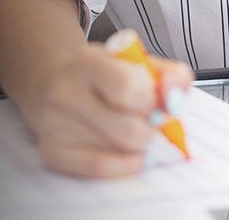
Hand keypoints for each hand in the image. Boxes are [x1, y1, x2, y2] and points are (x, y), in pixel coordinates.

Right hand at [25, 41, 193, 177]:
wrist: (54, 78)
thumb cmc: (102, 71)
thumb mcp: (135, 60)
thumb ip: (168, 73)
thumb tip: (177, 95)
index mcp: (88, 61)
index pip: (129, 88)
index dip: (154, 100)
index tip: (159, 100)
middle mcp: (65, 92)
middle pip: (128, 129)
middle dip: (150, 127)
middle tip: (150, 118)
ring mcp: (55, 124)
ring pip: (118, 150)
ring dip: (138, 144)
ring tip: (132, 126)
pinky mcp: (52, 151)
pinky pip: (98, 168)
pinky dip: (123, 164)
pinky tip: (129, 151)